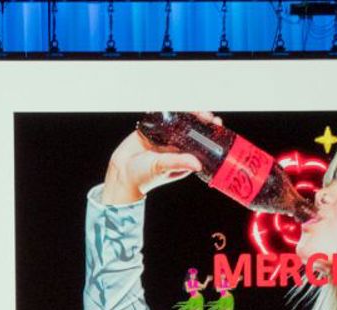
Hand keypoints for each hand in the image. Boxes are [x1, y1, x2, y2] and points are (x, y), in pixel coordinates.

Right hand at [101, 110, 216, 207]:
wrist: (120, 174)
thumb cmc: (142, 177)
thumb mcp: (162, 168)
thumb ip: (179, 163)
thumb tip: (198, 164)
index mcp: (183, 156)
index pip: (202, 141)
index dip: (211, 132)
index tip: (216, 123)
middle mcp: (176, 145)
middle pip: (193, 127)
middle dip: (202, 119)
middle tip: (207, 115)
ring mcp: (164, 136)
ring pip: (180, 120)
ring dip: (188, 112)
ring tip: (194, 109)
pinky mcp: (152, 130)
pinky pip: (162, 117)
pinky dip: (168, 110)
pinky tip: (175, 105)